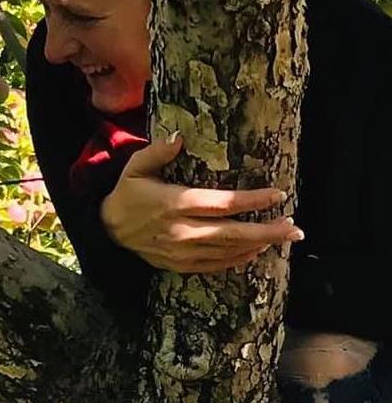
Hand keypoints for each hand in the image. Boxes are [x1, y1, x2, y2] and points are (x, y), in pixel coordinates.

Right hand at [100, 133, 303, 273]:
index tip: (278, 194)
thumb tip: (179, 137)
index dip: (252, 199)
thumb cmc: (126, 194)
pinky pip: (215, 265)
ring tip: (283, 236)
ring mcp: (182, 251)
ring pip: (228, 250)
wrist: (107, 230)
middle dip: (268, 230)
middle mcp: (182, 230)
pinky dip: (238, 259)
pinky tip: (255, 251)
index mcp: (174, 203)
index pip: (222, 203)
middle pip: (233, 232)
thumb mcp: (135, 167)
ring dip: (258, 244)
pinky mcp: (179, 265)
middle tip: (295, 228)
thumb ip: (157, 152)